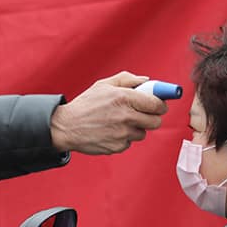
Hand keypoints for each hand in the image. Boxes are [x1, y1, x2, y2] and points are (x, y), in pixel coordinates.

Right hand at [49, 71, 167, 153]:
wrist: (66, 126)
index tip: (159, 105)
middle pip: (155, 121)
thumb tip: (146, 81)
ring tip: (119, 123)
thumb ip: (127, 79)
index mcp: (124, 98)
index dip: (160, 104)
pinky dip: (123, 138)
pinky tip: (110, 132)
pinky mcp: (117, 146)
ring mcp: (122, 133)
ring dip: (136, 128)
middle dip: (152, 117)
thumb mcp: (103, 85)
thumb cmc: (85, 105)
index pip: (156, 104)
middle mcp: (126, 116)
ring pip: (142, 133)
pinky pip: (129, 142)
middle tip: (144, 115)